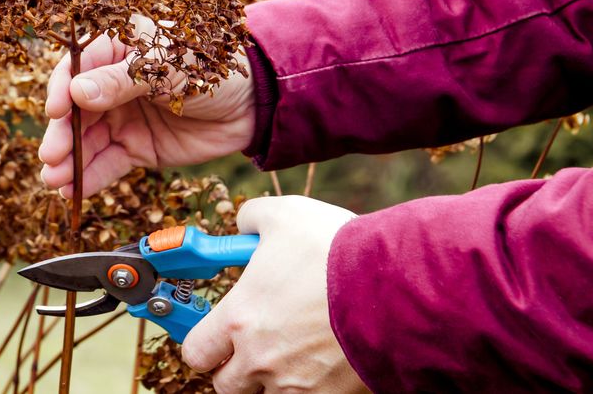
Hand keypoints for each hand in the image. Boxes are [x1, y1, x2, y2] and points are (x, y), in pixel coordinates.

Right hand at [38, 29, 254, 197]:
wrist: (252, 103)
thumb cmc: (211, 67)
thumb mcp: (166, 67)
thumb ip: (121, 81)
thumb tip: (76, 91)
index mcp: (117, 49)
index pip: (77, 67)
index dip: (61, 88)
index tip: (54, 111)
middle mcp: (112, 83)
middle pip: (76, 109)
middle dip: (62, 133)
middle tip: (51, 156)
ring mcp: (123, 117)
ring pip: (87, 141)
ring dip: (68, 161)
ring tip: (54, 180)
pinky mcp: (137, 148)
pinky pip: (108, 163)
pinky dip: (89, 177)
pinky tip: (73, 190)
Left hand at [181, 196, 365, 393]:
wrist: (396, 286)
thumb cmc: (336, 249)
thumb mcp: (284, 214)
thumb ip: (251, 219)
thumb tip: (243, 225)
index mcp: (239, 319)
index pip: (196, 352)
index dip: (203, 343)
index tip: (214, 334)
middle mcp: (260, 360)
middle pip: (226, 385)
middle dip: (234, 368)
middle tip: (252, 346)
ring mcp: (296, 384)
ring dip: (272, 379)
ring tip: (293, 352)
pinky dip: (310, 387)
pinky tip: (324, 362)